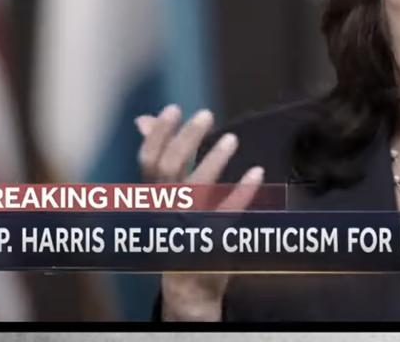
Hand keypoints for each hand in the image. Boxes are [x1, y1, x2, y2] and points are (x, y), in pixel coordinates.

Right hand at [136, 105, 263, 320]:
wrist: (187, 289)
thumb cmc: (176, 232)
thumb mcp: (163, 199)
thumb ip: (159, 159)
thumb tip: (142, 120)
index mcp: (153, 199)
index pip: (148, 161)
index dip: (158, 134)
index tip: (174, 109)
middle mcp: (165, 211)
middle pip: (168, 169)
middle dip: (186, 139)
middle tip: (206, 115)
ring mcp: (187, 226)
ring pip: (196, 190)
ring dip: (212, 161)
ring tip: (231, 138)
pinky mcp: (211, 241)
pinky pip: (228, 213)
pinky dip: (243, 192)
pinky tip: (257, 172)